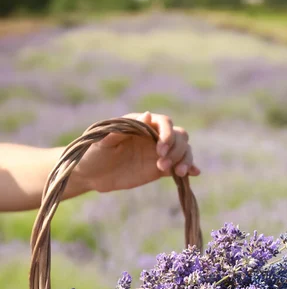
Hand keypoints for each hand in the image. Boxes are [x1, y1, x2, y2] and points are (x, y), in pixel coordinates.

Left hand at [72, 111, 200, 193]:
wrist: (91, 174)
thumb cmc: (93, 152)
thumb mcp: (103, 140)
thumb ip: (124, 128)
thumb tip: (148, 115)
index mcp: (141, 124)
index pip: (164, 123)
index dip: (167, 134)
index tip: (160, 150)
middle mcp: (153, 136)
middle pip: (179, 136)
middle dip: (176, 150)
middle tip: (162, 165)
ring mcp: (158, 152)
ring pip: (182, 150)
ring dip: (185, 160)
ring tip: (179, 173)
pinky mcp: (160, 169)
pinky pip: (178, 166)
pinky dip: (189, 168)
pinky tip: (193, 173)